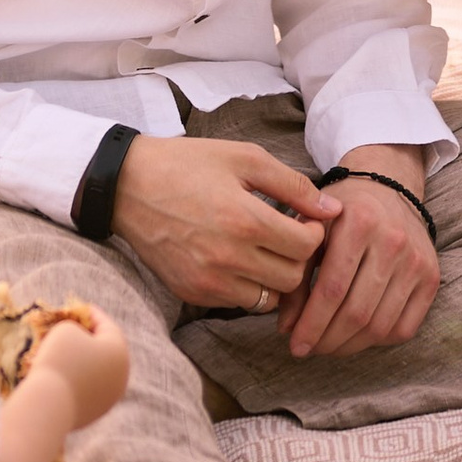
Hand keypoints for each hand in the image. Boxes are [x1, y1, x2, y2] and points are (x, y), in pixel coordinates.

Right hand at [24, 312, 129, 429]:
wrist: (48, 405)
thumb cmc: (59, 359)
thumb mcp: (65, 330)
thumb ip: (76, 329)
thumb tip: (78, 342)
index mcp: (120, 351)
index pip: (106, 326)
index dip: (91, 314)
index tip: (79, 308)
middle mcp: (121, 376)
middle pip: (104, 350)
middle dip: (87, 339)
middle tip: (72, 329)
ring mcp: (109, 398)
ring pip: (96, 372)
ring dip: (82, 361)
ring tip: (63, 351)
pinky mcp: (94, 413)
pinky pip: (86, 390)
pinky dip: (76, 380)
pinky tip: (60, 373)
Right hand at [111, 135, 334, 309]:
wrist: (129, 186)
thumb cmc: (190, 164)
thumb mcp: (244, 158)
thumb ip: (293, 184)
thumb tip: (332, 209)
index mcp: (245, 220)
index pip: (306, 247)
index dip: (315, 233)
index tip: (305, 220)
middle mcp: (228, 258)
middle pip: (292, 278)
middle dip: (299, 258)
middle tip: (289, 235)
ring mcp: (209, 282)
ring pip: (269, 299)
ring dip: (276, 276)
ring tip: (266, 249)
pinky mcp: (193, 295)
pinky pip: (239, 303)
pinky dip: (249, 286)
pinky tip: (240, 259)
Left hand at [278, 147, 440, 359]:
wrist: (388, 186)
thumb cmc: (342, 210)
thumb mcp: (312, 229)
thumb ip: (296, 275)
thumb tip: (286, 329)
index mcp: (359, 222)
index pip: (332, 289)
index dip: (311, 325)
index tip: (294, 346)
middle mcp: (393, 240)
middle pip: (357, 313)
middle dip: (327, 340)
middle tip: (309, 349)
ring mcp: (416, 260)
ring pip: (380, 327)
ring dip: (349, 346)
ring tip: (329, 345)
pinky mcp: (431, 277)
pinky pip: (404, 328)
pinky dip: (377, 342)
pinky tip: (358, 336)